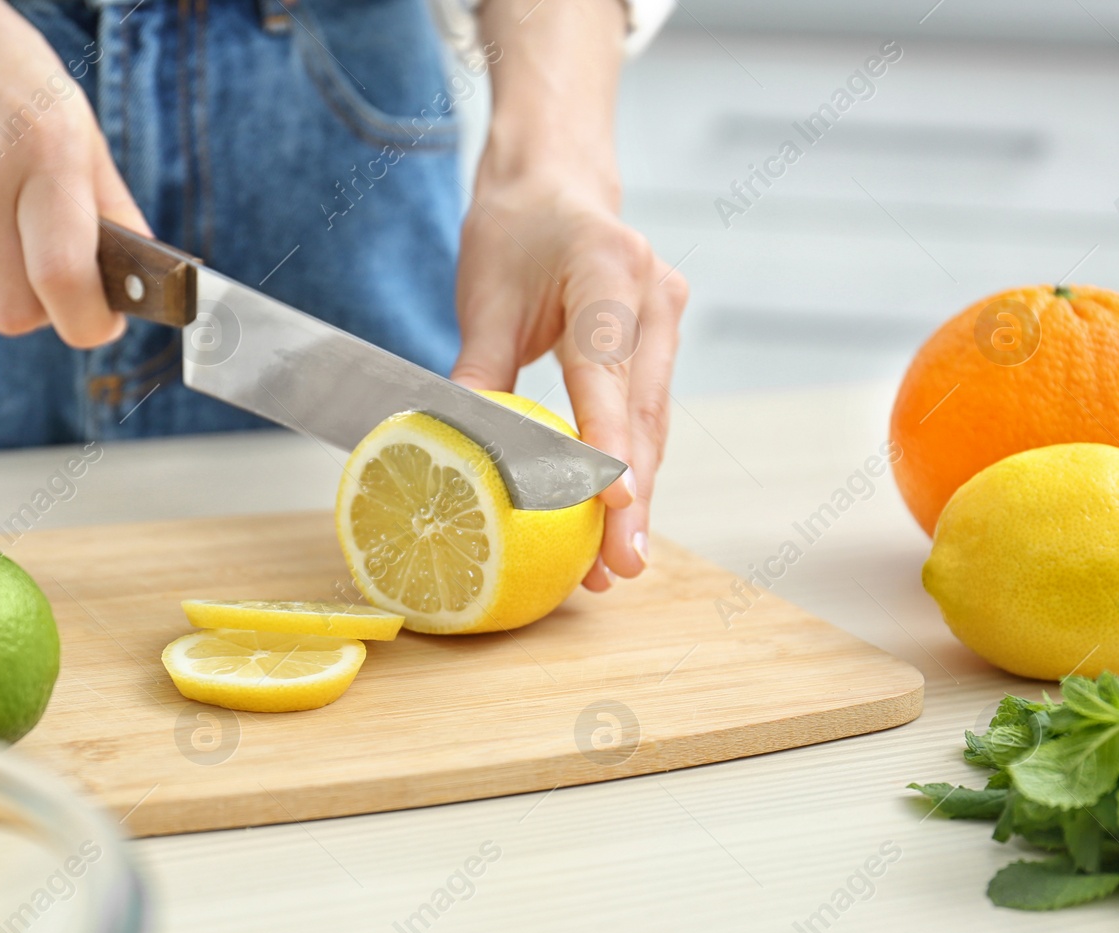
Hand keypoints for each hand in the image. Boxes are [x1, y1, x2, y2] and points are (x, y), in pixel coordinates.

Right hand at [0, 0, 146, 345]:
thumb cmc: (8, 76)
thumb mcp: (78, 126)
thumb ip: (113, 209)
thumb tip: (143, 284)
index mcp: (45, 151)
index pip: (62, 278)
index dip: (88, 322)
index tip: (101, 321)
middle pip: (12, 312)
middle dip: (41, 309)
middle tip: (51, 277)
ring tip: (2, 226)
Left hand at [451, 173, 686, 588]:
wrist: (557, 182)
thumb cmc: (516, 231)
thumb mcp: (486, 295)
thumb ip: (479, 371)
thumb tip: (452, 449)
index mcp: (607, 267)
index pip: (606, 368)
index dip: (609, 440)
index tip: (612, 502)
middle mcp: (652, 294)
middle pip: (643, 411)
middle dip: (633, 496)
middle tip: (621, 564)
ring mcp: (667, 319)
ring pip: (653, 423)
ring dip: (636, 494)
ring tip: (616, 564)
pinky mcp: (663, 343)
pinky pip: (647, 415)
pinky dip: (632, 468)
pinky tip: (615, 523)